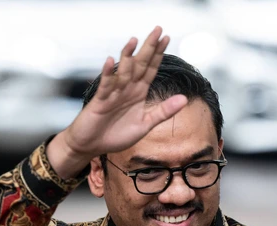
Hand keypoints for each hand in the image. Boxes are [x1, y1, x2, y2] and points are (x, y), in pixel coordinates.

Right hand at [62, 26, 187, 158]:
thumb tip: (184, 99)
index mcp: (138, 93)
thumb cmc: (116, 135)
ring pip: (122, 72)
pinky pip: (105, 85)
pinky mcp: (100, 101)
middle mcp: (127, 89)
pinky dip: (108, 74)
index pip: (150, 70)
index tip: (167, 39)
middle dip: (149, 48)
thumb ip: (163, 111)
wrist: (92, 145)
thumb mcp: (145, 125)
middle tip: (158, 30)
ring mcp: (113, 93)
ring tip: (134, 40)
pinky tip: (111, 61)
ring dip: (128, 56)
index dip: (159, 55)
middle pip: (139, 65)